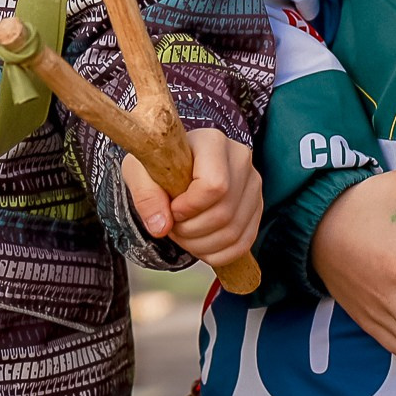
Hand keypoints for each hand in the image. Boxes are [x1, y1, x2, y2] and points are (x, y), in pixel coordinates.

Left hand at [122, 130, 262, 275]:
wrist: (176, 163)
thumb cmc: (159, 163)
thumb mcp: (139, 170)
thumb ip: (146, 195)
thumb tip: (161, 226)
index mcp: (212, 142)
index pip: (214, 185)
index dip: (189, 207)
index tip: (172, 209)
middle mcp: (239, 160)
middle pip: (224, 213)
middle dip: (191, 231)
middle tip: (173, 226)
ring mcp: (252, 185)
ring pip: (234, 232)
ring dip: (202, 245)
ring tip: (183, 234)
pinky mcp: (256, 207)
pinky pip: (243, 243)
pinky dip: (218, 254)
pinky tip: (200, 244)